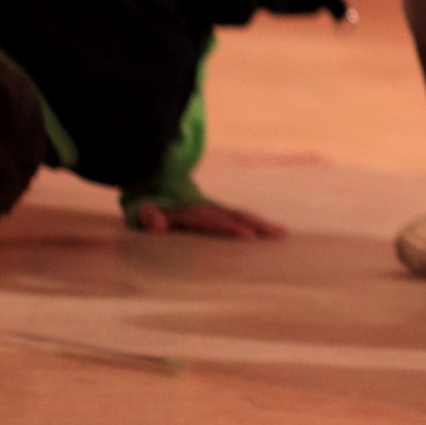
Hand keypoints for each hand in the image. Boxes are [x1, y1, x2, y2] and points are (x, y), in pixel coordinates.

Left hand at [130, 198, 287, 238]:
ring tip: (282, 232)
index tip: (248, 237)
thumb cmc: (148, 210)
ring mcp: (216, 210)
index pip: (215, 222)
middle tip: (278, 233)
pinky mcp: (221, 214)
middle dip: (257, 225)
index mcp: (191, 212)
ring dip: (262, 223)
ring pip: (242, 216)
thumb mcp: (143, 213)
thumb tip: (155, 224)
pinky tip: (274, 231)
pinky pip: (241, 217)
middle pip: (236, 217)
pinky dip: (258, 223)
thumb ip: (147, 216)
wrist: (155, 188)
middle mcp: (209, 209)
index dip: (231, 229)